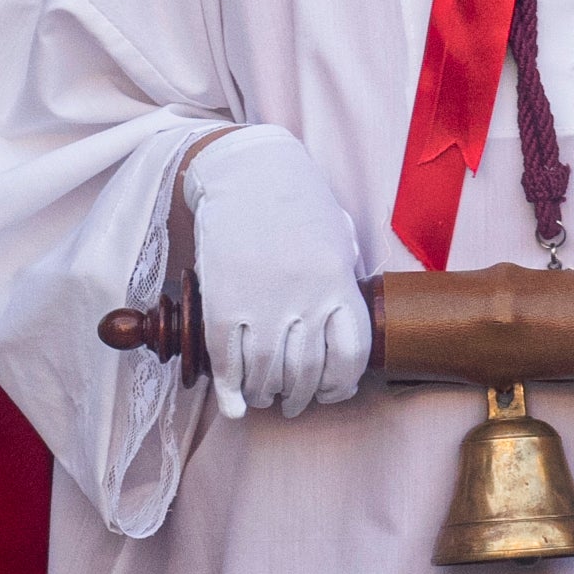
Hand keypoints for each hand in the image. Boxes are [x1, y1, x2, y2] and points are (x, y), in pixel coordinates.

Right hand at [184, 126, 370, 419]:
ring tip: (262, 397)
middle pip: (305, 372)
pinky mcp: (222, 298)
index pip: (350, 356)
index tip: (330, 392)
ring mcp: (261, 300)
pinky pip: (226, 358)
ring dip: (263, 395)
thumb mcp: (336, 239)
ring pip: (265, 373)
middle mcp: (304, 296)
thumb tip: (341, 326)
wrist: (247, 170)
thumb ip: (342, 282)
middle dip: (298, 397)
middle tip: (291, 403)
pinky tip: (233, 402)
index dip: (341, 386)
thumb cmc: (296, 203)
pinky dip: (229, 389)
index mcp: (337, 281)